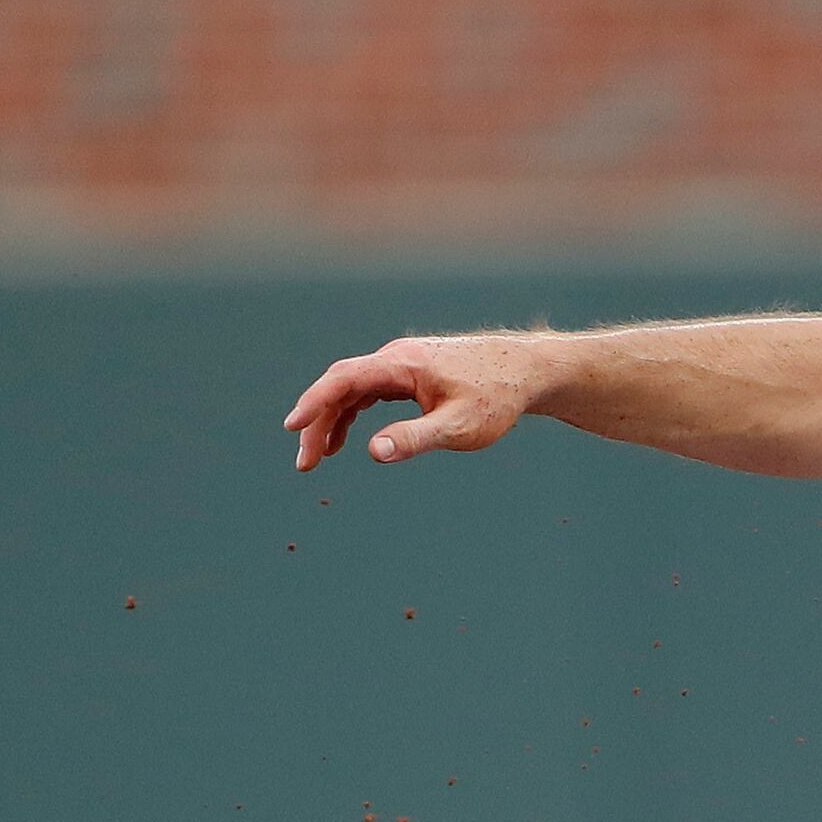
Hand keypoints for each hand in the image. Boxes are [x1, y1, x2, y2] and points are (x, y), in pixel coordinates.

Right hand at [285, 334, 557, 471]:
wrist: (529, 372)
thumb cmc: (498, 398)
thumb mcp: (460, 426)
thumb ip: (416, 438)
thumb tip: (373, 452)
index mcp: (403, 364)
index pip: (344, 378)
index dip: (314, 402)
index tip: (292, 427)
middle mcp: (397, 358)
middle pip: (342, 386)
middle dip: (318, 421)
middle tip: (305, 463)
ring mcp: (403, 364)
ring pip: (354, 390)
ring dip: (332, 420)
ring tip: (318, 457)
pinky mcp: (411, 374)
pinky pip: (370, 392)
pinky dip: (354, 414)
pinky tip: (346, 439)